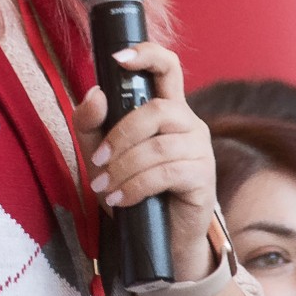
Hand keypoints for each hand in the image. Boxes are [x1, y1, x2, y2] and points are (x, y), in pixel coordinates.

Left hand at [70, 42, 216, 279]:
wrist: (156, 240)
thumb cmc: (131, 189)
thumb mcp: (100, 154)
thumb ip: (91, 123)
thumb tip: (96, 93)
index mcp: (166, 109)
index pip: (167, 68)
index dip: (148, 55)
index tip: (119, 58)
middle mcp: (188, 124)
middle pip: (156, 109)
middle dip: (120, 135)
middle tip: (98, 161)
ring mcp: (200, 150)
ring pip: (159, 146)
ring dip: (124, 167)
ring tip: (105, 188)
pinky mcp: (204, 178)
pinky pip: (167, 173)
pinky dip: (136, 186)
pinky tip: (121, 199)